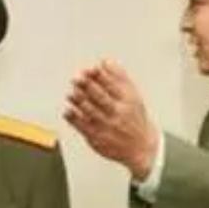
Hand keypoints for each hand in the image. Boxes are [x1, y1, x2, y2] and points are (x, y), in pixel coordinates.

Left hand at [63, 60, 159, 179]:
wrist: (140, 146)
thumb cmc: (134, 117)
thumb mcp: (133, 95)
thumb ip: (119, 77)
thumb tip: (104, 61)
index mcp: (128, 100)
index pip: (111, 85)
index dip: (98, 76)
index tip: (88, 69)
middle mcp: (118, 113)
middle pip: (100, 97)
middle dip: (86, 86)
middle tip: (75, 79)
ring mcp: (108, 127)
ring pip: (90, 111)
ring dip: (78, 101)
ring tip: (70, 94)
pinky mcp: (98, 138)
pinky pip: (83, 127)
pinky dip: (73, 118)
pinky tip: (68, 111)